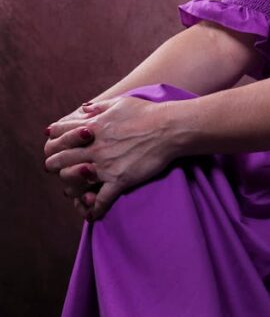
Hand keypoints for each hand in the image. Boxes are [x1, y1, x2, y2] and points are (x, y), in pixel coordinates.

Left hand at [44, 96, 176, 220]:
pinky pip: (100, 200)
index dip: (52, 141)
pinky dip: (94, 208)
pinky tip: (93, 213)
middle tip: (57, 168)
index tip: (54, 146)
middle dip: (53, 165)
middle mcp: (94, 147)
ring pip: (72, 180)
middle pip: (58, 160)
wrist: (169, 128)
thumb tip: (82, 108)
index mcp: (92, 127)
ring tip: (72, 190)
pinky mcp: (119, 180)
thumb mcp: (120, 103)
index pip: (58, 135)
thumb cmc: (147, 112)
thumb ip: (98, 107)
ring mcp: (105, 165)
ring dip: (69, 186)